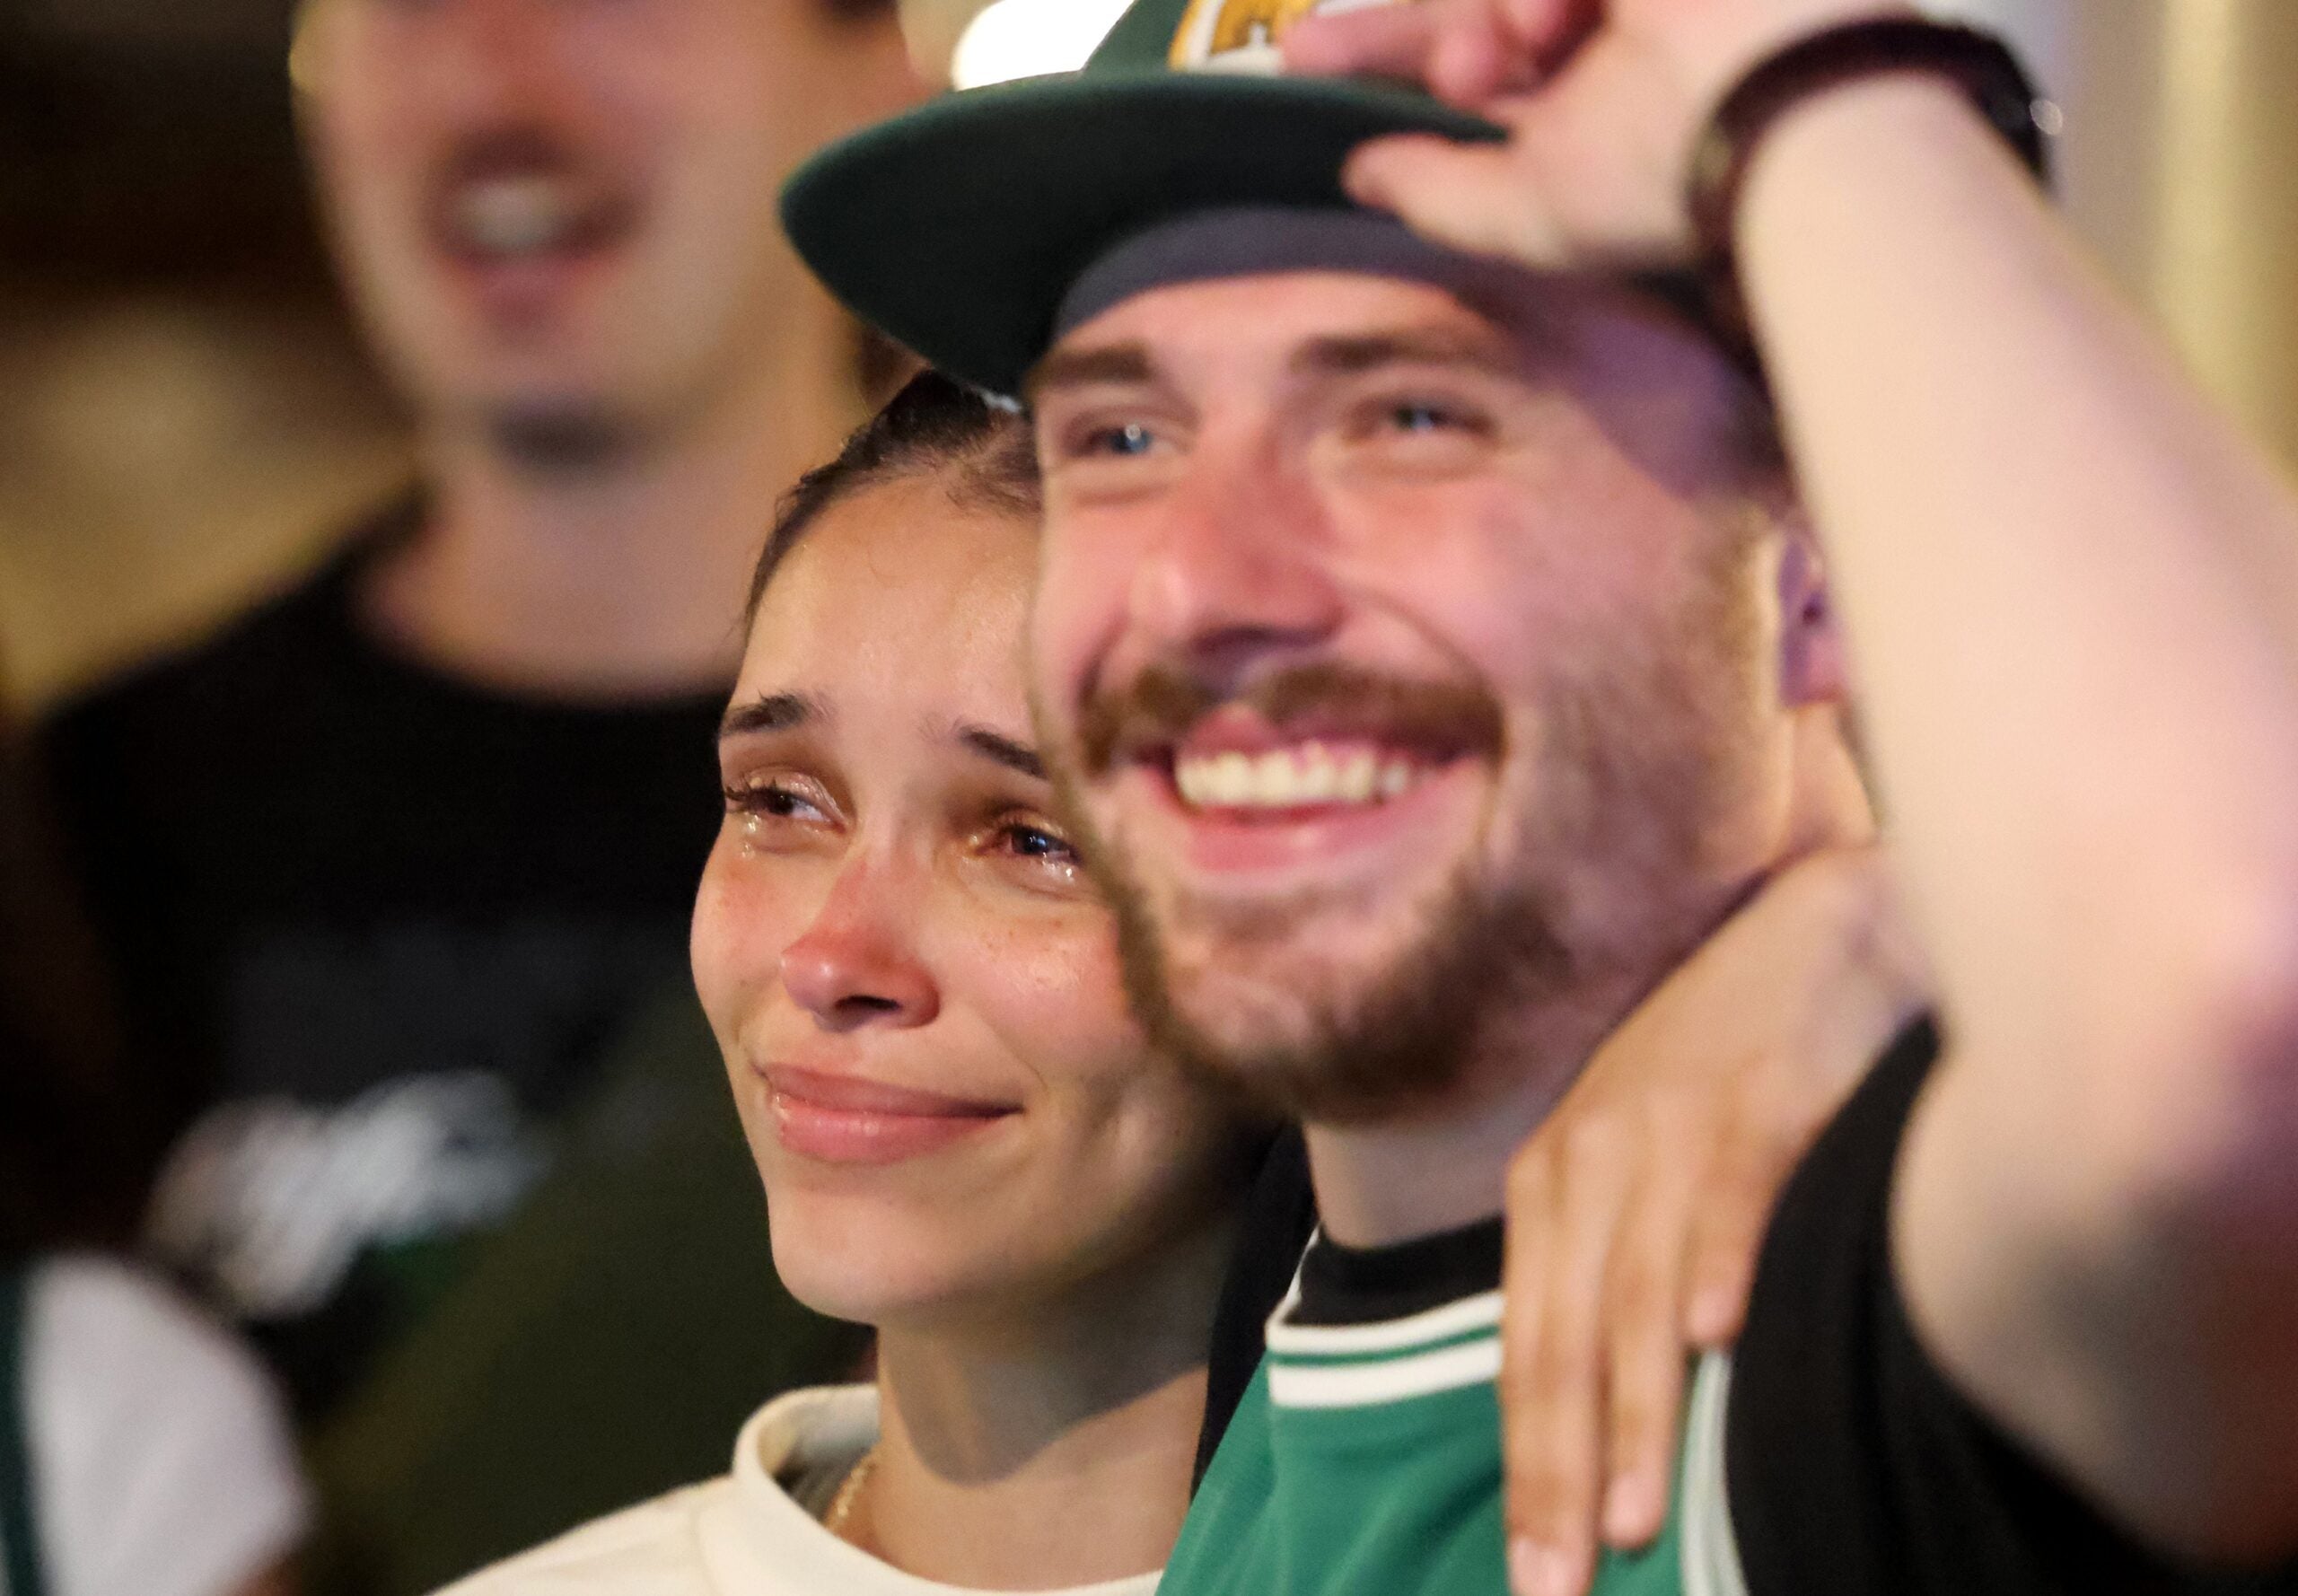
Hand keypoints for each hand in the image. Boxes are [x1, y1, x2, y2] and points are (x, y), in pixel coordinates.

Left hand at [1283, 0, 1909, 266]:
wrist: (1786, 111)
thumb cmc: (1663, 182)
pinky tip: (1557, 14)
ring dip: (1482, 12)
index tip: (1303, 57)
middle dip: (1408, 34)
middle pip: (1465, 6)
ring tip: (1514, 46)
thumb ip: (1437, 190)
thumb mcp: (1524, 208)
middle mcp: (1596, 35)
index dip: (1376, 54)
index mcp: (1572, 102)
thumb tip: (1360, 172)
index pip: (1455, 61)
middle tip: (1366, 60)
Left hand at [1499, 845, 1926, 1595]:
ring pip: (1641, 1287)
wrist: (1814, 926)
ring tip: (1630, 1517)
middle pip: (1566, 1337)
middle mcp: (1593, 1157)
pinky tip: (1720, 1338)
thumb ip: (1623, 1273)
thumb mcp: (1647, 1166)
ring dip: (1637, 1406)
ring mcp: (1674, 1124)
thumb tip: (1623, 1418)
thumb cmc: (1731, 1068)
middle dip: (1559, 1469)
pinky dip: (1725, 1261)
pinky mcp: (1763, 1092)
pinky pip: (1738, 1189)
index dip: (1527, 1464)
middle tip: (1559, 1585)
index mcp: (1554, 1185)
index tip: (1533, 1572)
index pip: (1529, 1347)